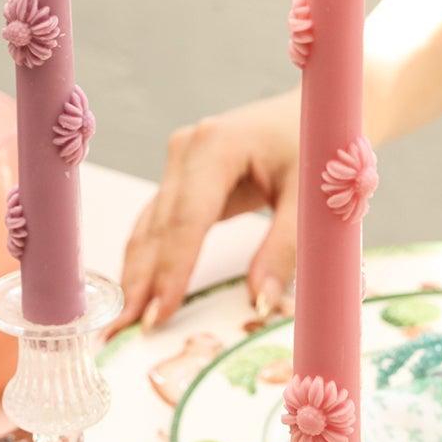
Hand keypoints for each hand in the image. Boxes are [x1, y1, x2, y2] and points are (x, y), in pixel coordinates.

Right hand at [114, 90, 299, 332]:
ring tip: (121, 321)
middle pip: (159, 225)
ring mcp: (179, 160)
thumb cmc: (319, 148)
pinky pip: (159, 222)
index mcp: (218, 145)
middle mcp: (188, 148)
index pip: (186, 218)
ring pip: (150, 226)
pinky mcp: (181, 175)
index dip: (172, 269)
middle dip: (142, 281)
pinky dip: (149, 258)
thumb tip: (260, 305)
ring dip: (136, 274)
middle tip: (122, 330)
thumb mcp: (310, 199)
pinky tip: (137, 291)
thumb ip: (285, 250)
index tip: (159, 314)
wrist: (319, 110)